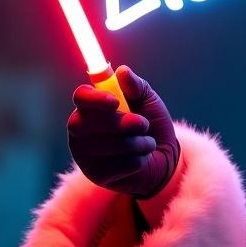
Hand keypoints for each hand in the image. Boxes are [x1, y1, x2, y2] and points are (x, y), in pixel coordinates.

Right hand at [67, 66, 180, 198]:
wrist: (165, 158)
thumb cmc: (151, 126)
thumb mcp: (149, 102)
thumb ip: (137, 87)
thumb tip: (122, 71)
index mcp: (91, 108)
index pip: (80, 98)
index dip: (95, 99)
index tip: (115, 102)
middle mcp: (80, 131)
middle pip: (86, 124)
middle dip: (120, 124)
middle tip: (142, 124)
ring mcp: (85, 155)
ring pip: (107, 145)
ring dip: (137, 143)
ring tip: (147, 143)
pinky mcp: (96, 175)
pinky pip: (118, 166)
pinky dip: (138, 161)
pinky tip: (141, 160)